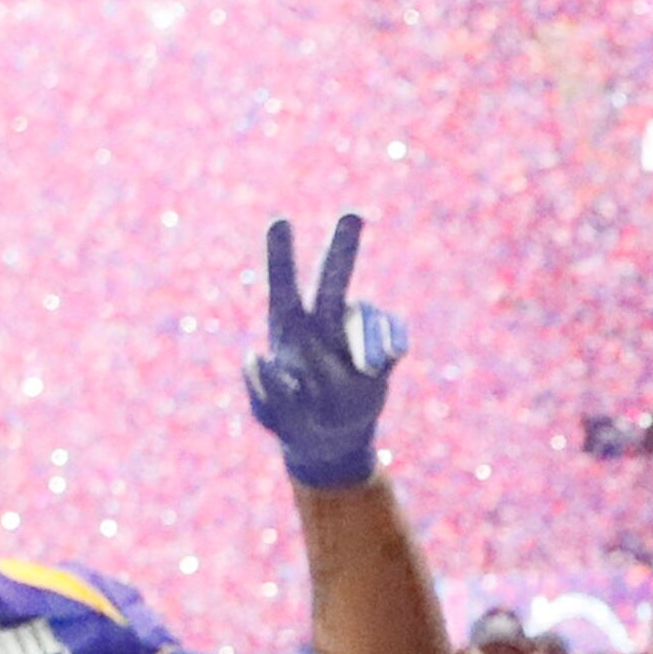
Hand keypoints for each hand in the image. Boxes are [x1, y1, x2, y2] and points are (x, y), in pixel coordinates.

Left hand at [242, 214, 408, 490]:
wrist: (331, 438)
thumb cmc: (292, 421)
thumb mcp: (271, 414)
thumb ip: (262, 388)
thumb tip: (258, 357)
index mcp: (290, 331)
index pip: (284, 288)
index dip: (281, 257)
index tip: (280, 220)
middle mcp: (323, 323)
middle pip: (334, 281)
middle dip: (343, 248)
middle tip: (354, 215)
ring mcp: (354, 334)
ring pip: (368, 317)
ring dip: (368, 344)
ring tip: (366, 372)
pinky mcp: (383, 351)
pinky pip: (394, 338)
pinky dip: (392, 346)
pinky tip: (381, 365)